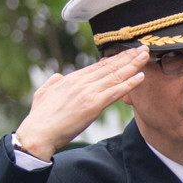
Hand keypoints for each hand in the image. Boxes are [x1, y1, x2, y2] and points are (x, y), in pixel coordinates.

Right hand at [12, 48, 148, 160]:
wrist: (37, 133)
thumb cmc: (40, 118)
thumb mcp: (43, 93)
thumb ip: (54, 82)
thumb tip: (59, 77)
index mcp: (70, 79)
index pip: (97, 66)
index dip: (114, 59)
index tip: (126, 54)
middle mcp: (81, 82)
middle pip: (109, 67)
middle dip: (127, 57)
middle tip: (142, 48)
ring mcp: (88, 92)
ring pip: (115, 76)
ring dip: (133, 65)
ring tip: (145, 56)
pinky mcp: (93, 105)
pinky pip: (116, 91)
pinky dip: (129, 83)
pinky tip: (141, 76)